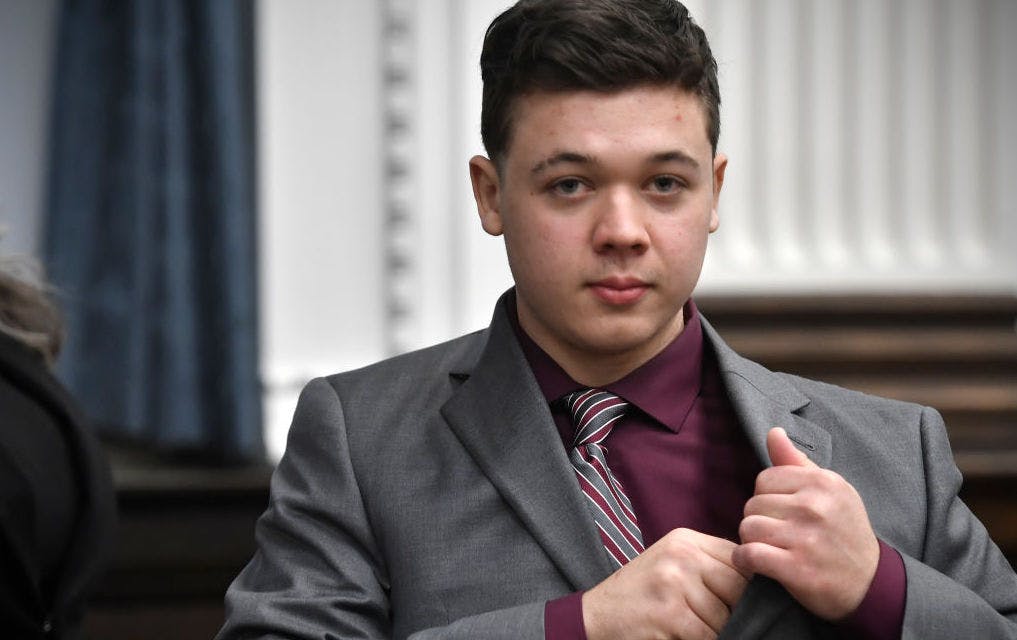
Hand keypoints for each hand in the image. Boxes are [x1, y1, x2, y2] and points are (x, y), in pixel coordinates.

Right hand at [583, 528, 749, 639]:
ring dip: (716, 630)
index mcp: (685, 540)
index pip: (740, 559)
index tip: (733, 600)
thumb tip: (758, 580)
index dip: (746, 585)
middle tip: (711, 618)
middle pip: (738, 587)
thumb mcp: (671, 564)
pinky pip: (708, 635)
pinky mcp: (670, 614)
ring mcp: (675, 583)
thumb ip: (710, 565)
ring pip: (726, 616)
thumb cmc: (640, 594)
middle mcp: (681, 555)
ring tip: (690, 626)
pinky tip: (681, 635)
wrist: (596, 616)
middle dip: (733, 610)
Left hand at [732, 427, 878, 620]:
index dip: (767, 498)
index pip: (765, 479)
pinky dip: (744, 560)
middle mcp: (815, 506)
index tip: (781, 513)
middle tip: (777, 534)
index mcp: (823, 482)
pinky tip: (754, 562)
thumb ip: (798, 462)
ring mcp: (806, 538)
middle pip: (753, 504)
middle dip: (759, 520)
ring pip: (748, 527)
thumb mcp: (831, 491)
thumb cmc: (844, 532)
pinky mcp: (797, 568)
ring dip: (751, 541)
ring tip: (769, 548)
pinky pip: (748, 554)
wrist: (870, 584)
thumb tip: (773, 432)